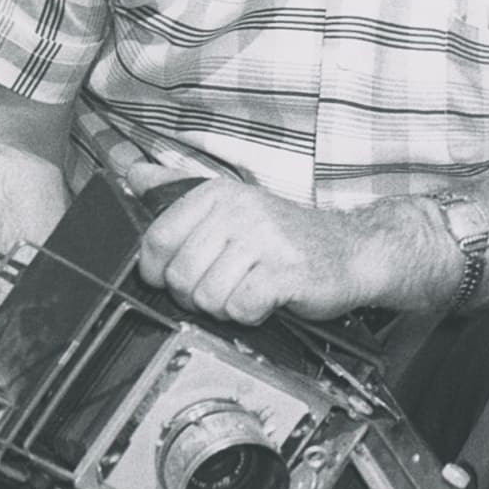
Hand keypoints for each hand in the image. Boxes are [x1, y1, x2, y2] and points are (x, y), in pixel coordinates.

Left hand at [127, 165, 372, 324]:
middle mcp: (241, 210)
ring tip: (249, 290)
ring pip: (207, 297)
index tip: (190, 271)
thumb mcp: (234, 206)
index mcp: (219, 194)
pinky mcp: (286, 271)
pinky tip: (267, 300)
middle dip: (197, 294)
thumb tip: (133, 173)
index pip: (155, 240)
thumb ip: (179, 192)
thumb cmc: (290, 238)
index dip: (162, 270)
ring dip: (226, 306)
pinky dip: (251, 314)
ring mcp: (265, 239)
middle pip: (179, 276)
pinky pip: (240, 308)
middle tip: (229, 283)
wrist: (356, 251)